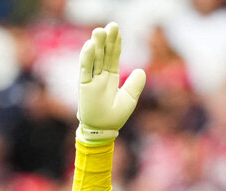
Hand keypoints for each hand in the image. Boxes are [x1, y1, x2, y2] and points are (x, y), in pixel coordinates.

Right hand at [76, 22, 145, 142]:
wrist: (102, 131)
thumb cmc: (114, 117)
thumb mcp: (129, 99)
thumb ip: (135, 85)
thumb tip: (141, 70)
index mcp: (110, 77)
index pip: (112, 56)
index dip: (115, 44)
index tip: (117, 31)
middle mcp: (100, 76)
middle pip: (103, 54)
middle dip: (107, 40)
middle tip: (111, 26)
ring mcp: (91, 80)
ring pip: (94, 59)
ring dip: (96, 45)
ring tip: (99, 31)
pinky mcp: (84, 86)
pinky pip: (85, 69)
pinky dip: (87, 57)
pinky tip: (89, 46)